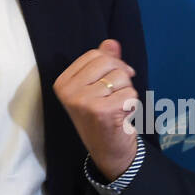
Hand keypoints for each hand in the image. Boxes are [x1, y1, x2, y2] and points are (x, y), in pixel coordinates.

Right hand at [52, 39, 139, 180]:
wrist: (107, 151)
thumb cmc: (102, 117)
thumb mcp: (96, 87)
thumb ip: (103, 63)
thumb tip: (111, 42)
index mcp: (63, 82)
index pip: (95, 55)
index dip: (113, 63)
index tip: (116, 79)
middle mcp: (69, 91)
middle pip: (108, 62)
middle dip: (121, 75)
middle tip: (119, 94)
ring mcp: (83, 101)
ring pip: (121, 77)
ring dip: (127, 92)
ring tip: (117, 107)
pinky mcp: (102, 111)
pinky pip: (130, 93)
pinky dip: (132, 104)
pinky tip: (122, 116)